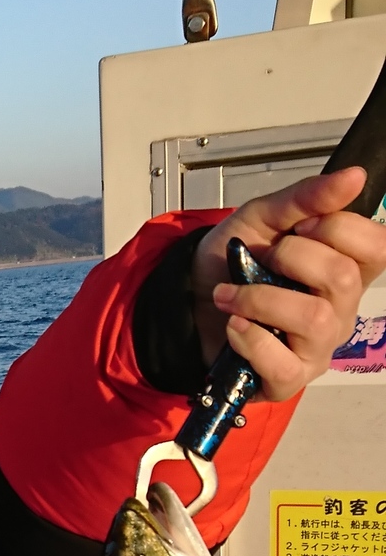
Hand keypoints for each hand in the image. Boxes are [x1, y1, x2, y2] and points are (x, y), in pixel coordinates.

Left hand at [189, 167, 385, 398]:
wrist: (189, 299)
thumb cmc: (235, 262)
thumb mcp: (263, 218)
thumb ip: (306, 199)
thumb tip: (354, 176)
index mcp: (346, 269)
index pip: (378, 247)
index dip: (339, 228)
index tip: (300, 225)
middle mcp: (340, 310)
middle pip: (343, 278)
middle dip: (292, 257)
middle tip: (263, 258)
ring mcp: (318, 349)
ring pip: (315, 320)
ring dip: (262, 298)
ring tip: (231, 294)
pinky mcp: (289, 379)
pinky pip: (283, 364)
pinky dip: (251, 338)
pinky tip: (233, 326)